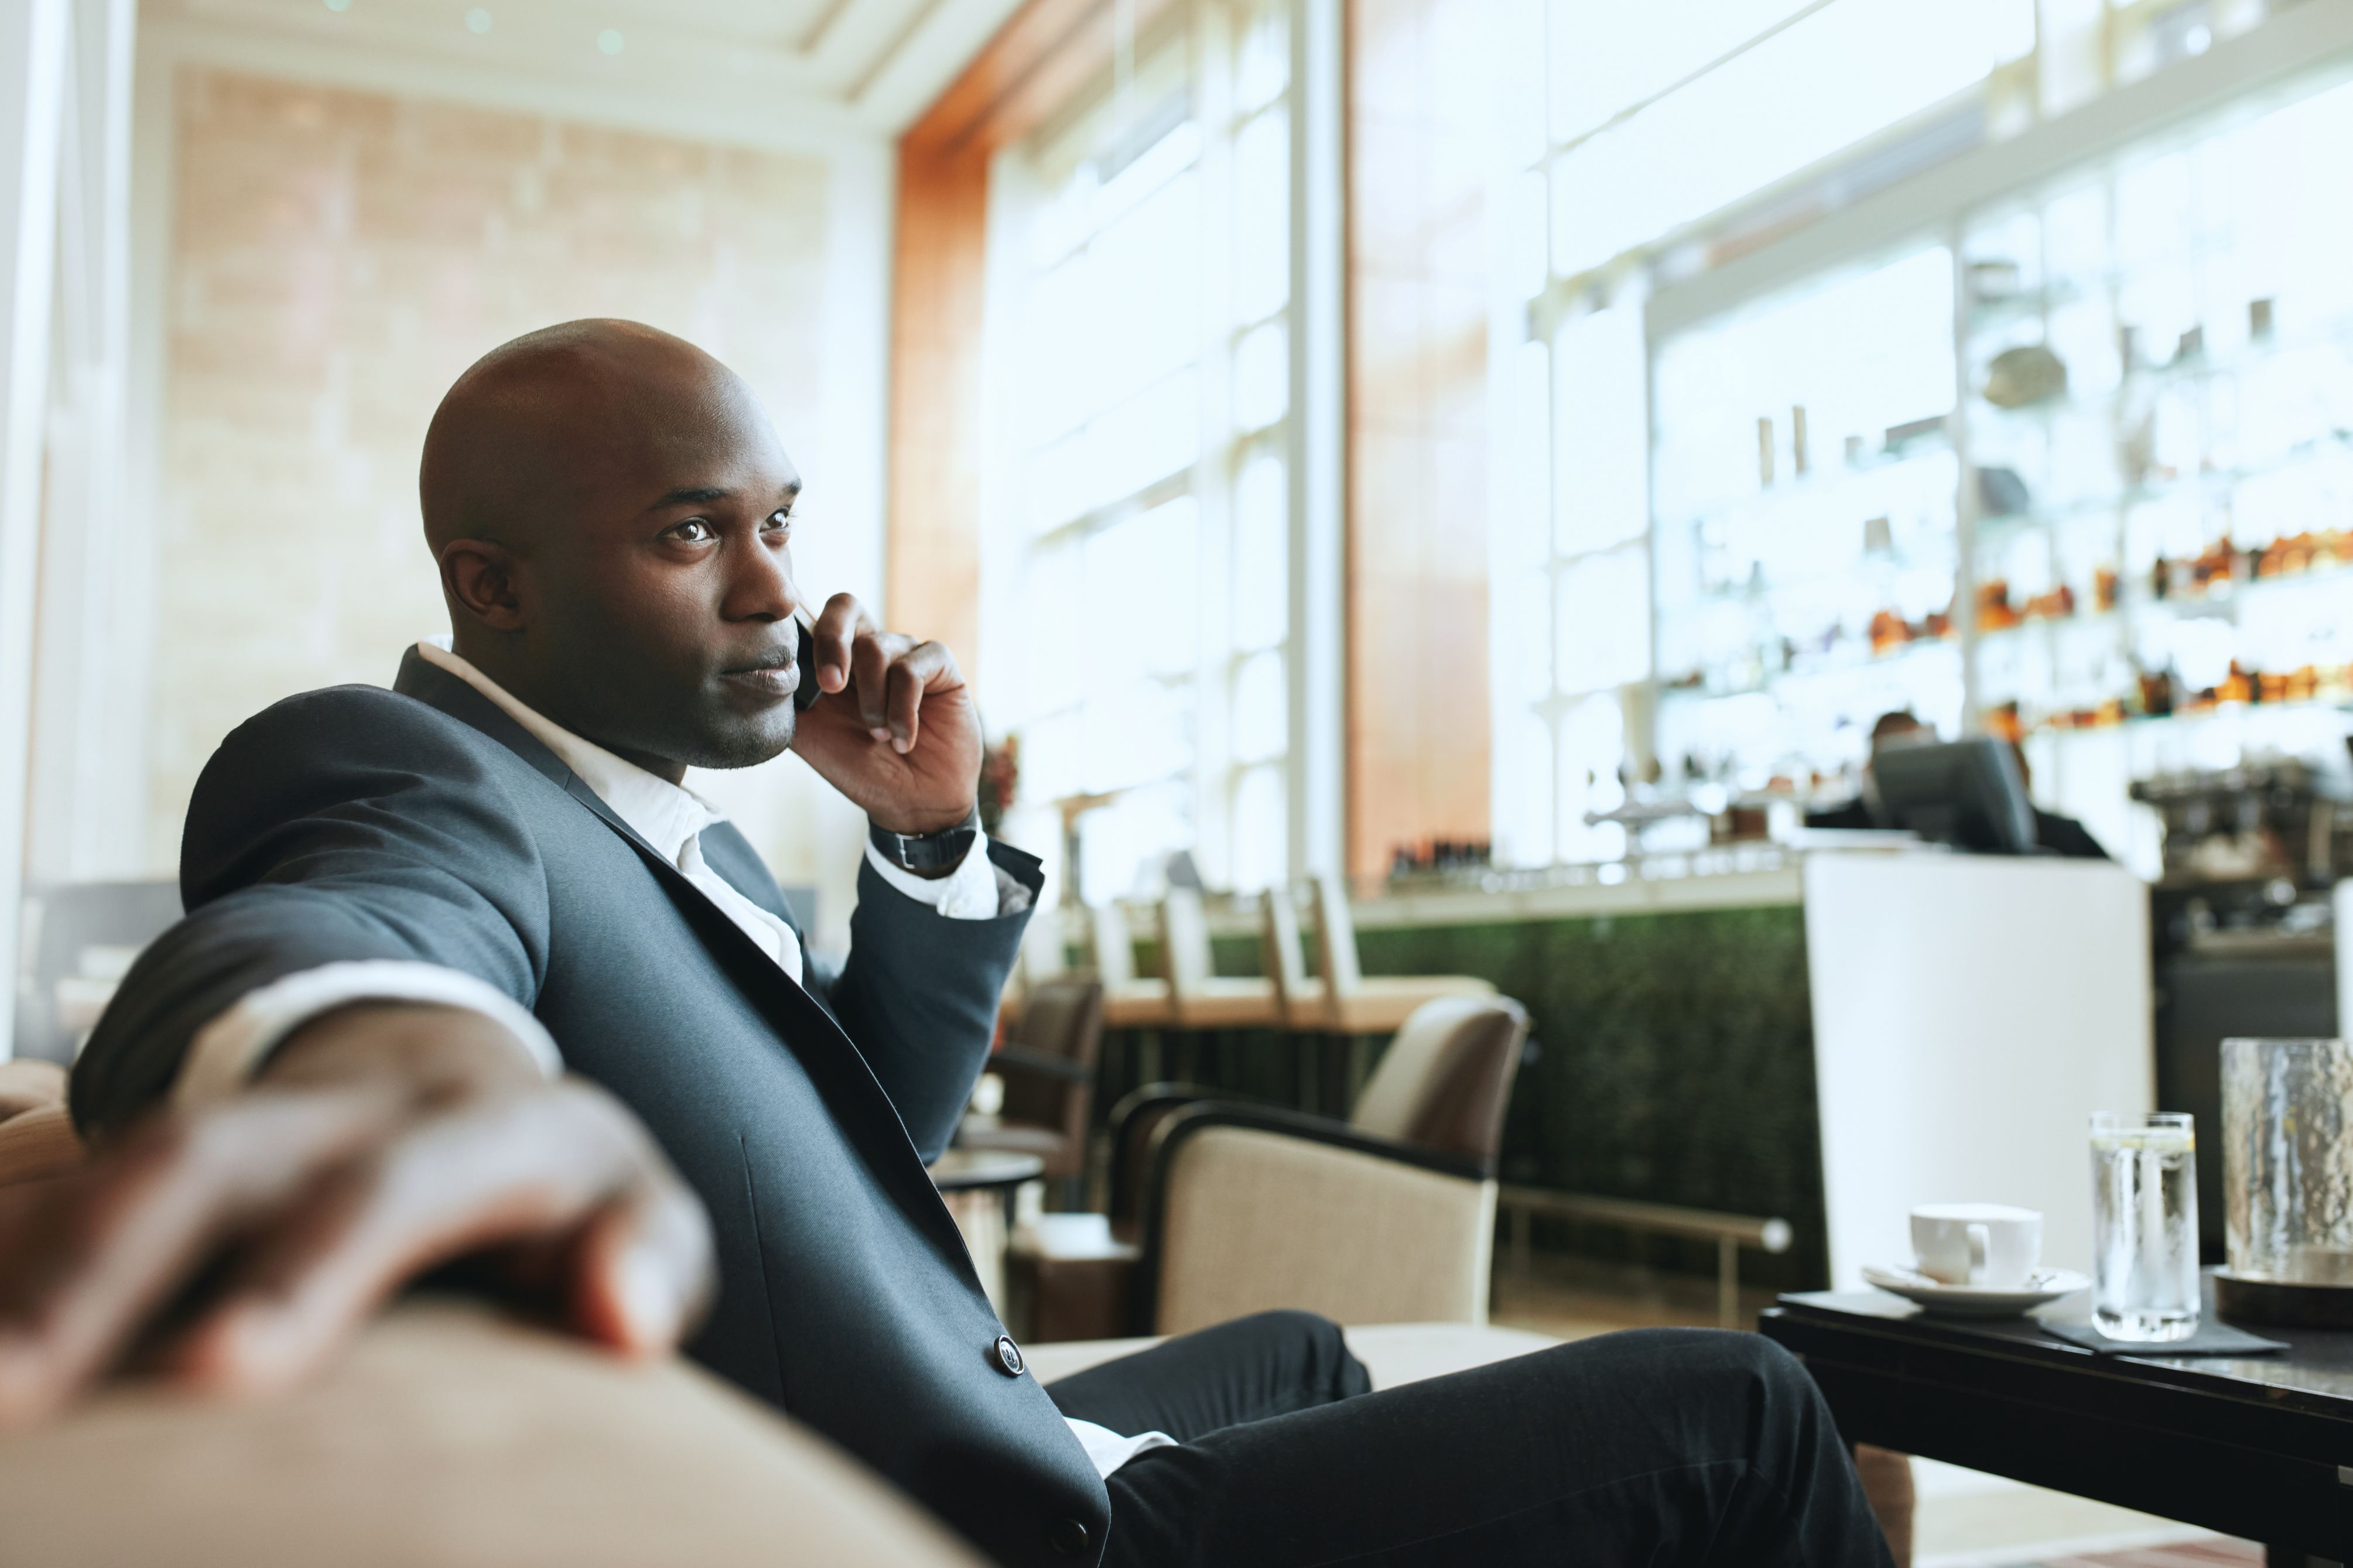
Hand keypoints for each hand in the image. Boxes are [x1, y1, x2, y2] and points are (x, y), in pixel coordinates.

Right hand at [0, 1004, 711, 1427]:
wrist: (443, 1078)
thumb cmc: (556, 1197)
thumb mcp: (631, 1211)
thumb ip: (648, 1259)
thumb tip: (624, 1319)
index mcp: (483, 1126)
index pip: (396, 1187)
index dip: (311, 1266)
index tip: (220, 1371)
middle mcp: (343, 1111)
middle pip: (209, 1168)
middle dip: (100, 1275)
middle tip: (12, 1397)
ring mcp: (238, 1126)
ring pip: (115, 1178)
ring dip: (28, 1278)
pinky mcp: (162, 1160)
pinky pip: (57, 1197)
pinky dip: (11, 1262)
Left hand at [790, 593, 980, 836]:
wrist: (912, 804)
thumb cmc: (861, 769)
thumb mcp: (811, 736)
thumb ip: (788, 698)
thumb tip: (763, 668)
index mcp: (836, 660)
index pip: (814, 616)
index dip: (803, 630)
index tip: (801, 675)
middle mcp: (870, 648)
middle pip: (845, 606)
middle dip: (832, 643)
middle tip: (831, 687)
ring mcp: (906, 653)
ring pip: (877, 648)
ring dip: (873, 701)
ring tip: (879, 736)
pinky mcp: (939, 665)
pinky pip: (912, 670)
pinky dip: (902, 711)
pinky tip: (903, 739)